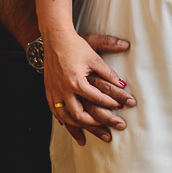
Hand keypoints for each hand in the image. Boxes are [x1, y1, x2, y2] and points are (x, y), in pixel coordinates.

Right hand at [44, 31, 136, 145]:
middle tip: (109, 131)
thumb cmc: (76, 45)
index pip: (96, 98)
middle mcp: (63, 88)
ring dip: (77, 127)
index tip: (121, 108)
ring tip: (89, 135)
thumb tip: (123, 84)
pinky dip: (62, 119)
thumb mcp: (94, 56)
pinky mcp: (49, 88)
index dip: (110, 104)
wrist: (55, 37)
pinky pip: (54, 109)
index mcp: (76, 81)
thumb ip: (109, 72)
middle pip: (80, 114)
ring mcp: (54, 90)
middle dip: (96, 124)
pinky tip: (68, 125)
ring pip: (65, 116)